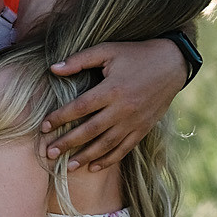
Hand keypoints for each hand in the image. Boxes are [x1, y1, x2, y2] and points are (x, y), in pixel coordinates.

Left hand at [40, 39, 187, 170]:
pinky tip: (94, 166)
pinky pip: (124, 148)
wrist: (172, 63)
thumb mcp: (108, 50)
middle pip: (90, 130)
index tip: (43, 127)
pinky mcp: (143, 128)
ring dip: (86, 156)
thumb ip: (80, 60)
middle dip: (67, 143)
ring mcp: (134, 121)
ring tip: (69, 166)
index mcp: (112, 89)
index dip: (60, 118)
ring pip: (106, 144)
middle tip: (49, 153)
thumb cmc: (136, 54)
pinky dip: (109, 159)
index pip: (80, 107)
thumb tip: (53, 69)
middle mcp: (123, 109)